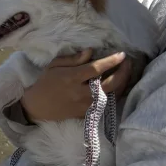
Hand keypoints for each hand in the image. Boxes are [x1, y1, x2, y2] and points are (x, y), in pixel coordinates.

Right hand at [19, 49, 133, 123]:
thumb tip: (91, 52)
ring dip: (122, 84)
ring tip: (127, 72)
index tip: (121, 54)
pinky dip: (115, 94)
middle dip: (123, 73)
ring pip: (111, 96)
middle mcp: (81, 93)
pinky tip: (119, 85)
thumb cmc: (46, 82)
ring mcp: (85, 105)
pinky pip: (106, 103)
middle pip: (109, 84)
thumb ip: (74, 59)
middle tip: (128, 62)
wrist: (37, 106)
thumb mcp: (55, 65)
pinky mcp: (87, 114)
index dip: (111, 61)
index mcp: (72, 78)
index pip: (96, 69)